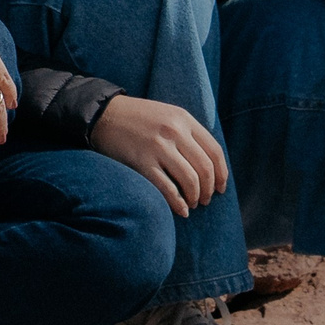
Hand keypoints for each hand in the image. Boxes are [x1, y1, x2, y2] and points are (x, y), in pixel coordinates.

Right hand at [88, 94, 228, 216]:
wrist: (102, 114)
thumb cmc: (138, 118)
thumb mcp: (167, 115)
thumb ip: (188, 133)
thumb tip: (210, 164)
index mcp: (183, 118)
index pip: (214, 151)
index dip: (222, 174)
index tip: (220, 188)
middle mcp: (174, 131)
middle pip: (205, 168)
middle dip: (209, 189)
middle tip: (205, 200)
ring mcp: (158, 146)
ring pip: (190, 180)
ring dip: (195, 197)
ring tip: (191, 204)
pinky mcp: (142, 161)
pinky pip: (167, 188)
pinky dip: (178, 203)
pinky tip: (181, 210)